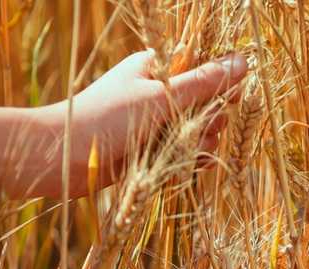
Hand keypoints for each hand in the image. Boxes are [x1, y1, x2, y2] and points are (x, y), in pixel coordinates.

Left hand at [39, 51, 248, 196]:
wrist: (65, 157)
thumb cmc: (107, 117)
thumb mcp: (160, 97)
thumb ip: (204, 82)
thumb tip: (243, 62)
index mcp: (158, 68)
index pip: (205, 69)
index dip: (222, 86)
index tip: (229, 100)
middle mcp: (159, 93)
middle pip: (207, 104)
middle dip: (211, 120)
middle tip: (199, 130)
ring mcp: (156, 124)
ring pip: (198, 132)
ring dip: (201, 144)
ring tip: (189, 153)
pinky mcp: (152, 151)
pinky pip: (184, 154)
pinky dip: (189, 161)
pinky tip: (189, 168)